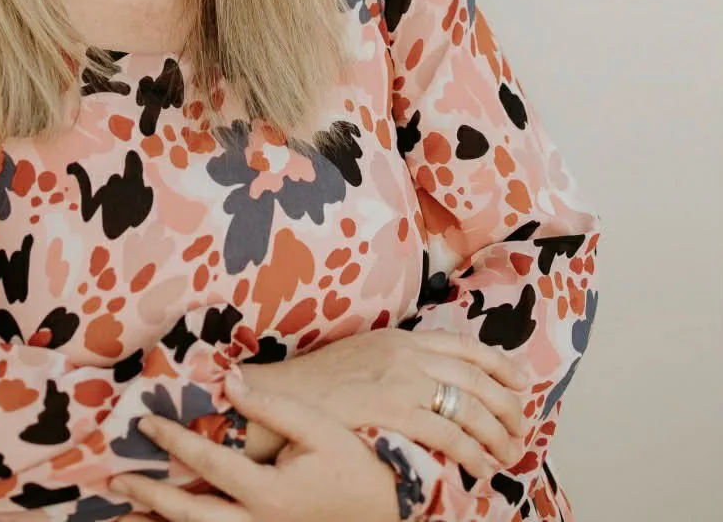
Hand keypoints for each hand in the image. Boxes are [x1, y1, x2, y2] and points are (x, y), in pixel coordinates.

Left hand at [109, 371, 400, 521]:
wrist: (388, 506)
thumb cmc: (353, 460)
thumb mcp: (317, 426)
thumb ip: (269, 405)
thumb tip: (226, 382)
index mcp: (270, 493)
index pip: (208, 463)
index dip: (174, 441)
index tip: (145, 423)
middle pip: (192, 515)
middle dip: (151, 498)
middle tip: (116, 482)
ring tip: (126, 512)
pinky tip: (166, 521)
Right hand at [243, 328, 528, 479]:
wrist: (285, 395)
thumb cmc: (318, 384)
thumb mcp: (362, 355)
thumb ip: (396, 360)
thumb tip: (427, 378)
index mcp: (401, 338)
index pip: (465, 346)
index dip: (500, 365)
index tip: (522, 381)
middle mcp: (408, 354)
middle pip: (476, 378)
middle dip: (508, 406)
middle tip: (522, 428)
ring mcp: (403, 380)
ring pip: (471, 407)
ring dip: (497, 434)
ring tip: (508, 454)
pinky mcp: (397, 410)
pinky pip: (450, 435)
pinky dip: (473, 453)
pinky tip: (482, 468)